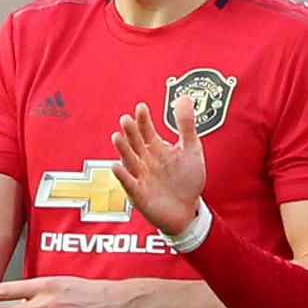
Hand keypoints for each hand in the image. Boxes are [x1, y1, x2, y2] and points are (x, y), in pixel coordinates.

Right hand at [106, 100, 207, 242]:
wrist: (188, 211)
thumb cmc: (187, 180)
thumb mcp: (191, 149)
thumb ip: (186, 124)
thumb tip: (183, 96)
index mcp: (156, 148)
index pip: (147, 130)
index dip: (143, 119)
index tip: (141, 107)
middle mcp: (145, 161)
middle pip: (135, 143)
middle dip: (131, 132)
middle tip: (126, 119)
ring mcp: (141, 177)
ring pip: (129, 160)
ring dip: (123, 150)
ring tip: (117, 136)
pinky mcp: (139, 195)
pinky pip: (129, 184)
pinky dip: (123, 176)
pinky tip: (117, 166)